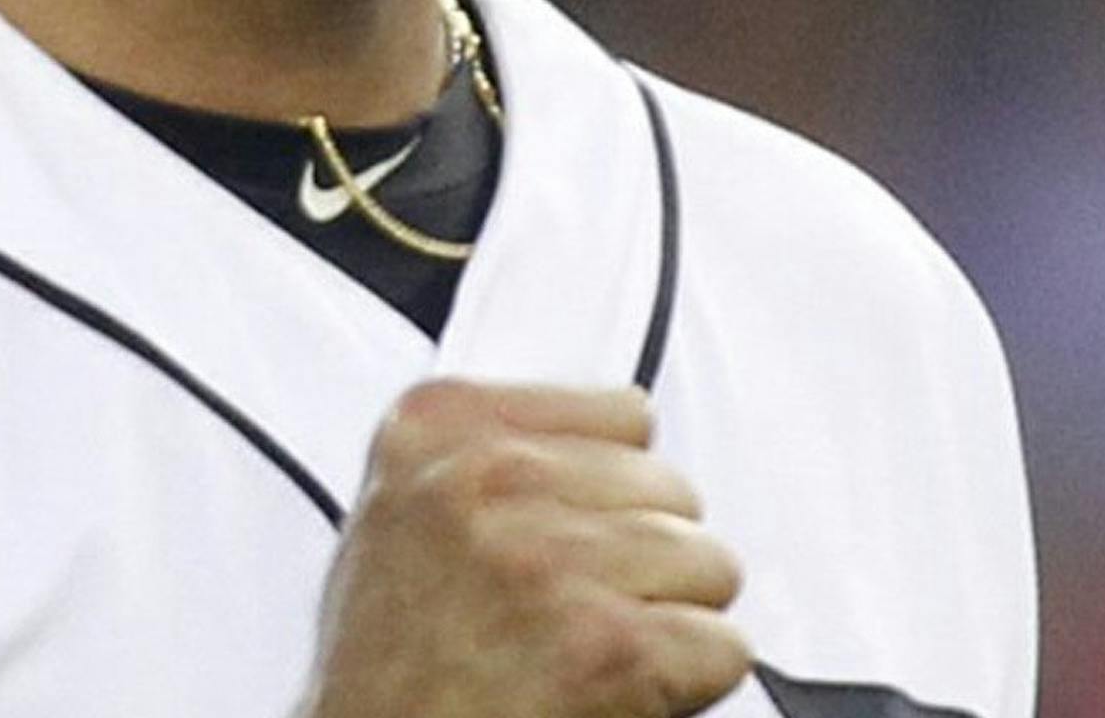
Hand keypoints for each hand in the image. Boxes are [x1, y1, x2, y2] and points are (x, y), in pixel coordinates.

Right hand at [296, 379, 749, 717]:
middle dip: (644, 552)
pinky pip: (721, 644)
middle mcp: (493, 476)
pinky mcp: (610, 644)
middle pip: (667, 485)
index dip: (610, 488)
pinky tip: (623, 690)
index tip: (580, 524)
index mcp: (439, 424)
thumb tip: (604, 449)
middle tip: (584, 605)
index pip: (620, 413)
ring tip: (597, 649)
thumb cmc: (383, 669)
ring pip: (707, 561)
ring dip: (672, 616)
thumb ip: (484, 455)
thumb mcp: (399, 513)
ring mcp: (553, 556)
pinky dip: (692, 681)